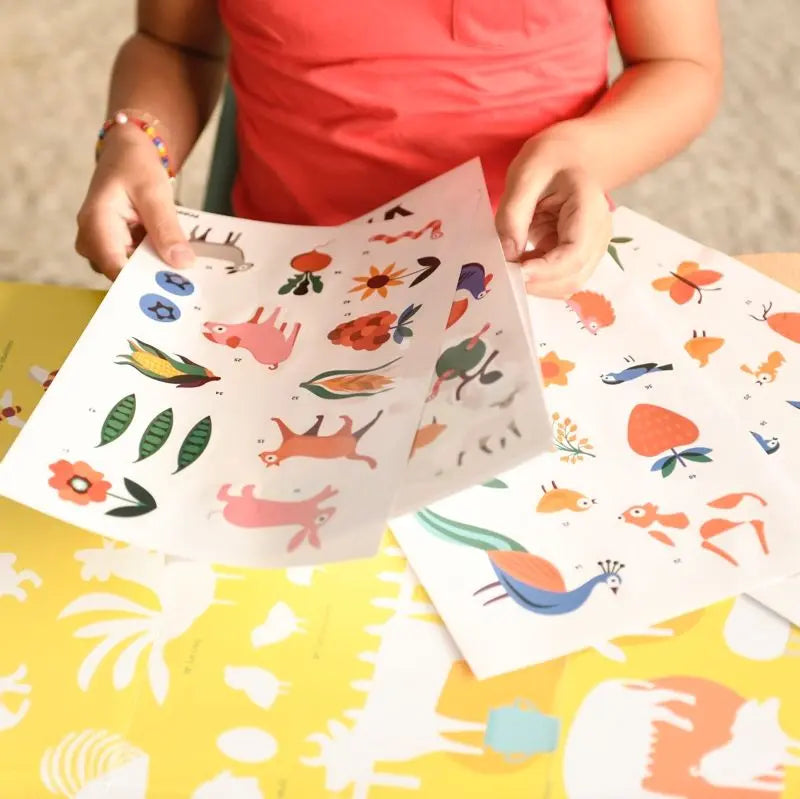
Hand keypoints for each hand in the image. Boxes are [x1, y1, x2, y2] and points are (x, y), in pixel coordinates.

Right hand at [75, 125, 193, 279]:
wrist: (126, 153)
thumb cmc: (135, 166)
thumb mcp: (155, 193)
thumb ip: (167, 229)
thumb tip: (182, 263)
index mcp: (95, 224)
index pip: (116, 269)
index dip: (143, 284)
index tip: (173, 291)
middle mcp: (91, 241)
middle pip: (124, 275)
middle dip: (155, 278)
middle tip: (188, 285)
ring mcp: (100, 248)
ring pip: (131, 273)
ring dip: (157, 271)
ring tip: (184, 271)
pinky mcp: (113, 250)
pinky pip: (135, 265)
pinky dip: (155, 263)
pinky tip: (174, 262)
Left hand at [495, 134, 611, 298]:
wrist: (573, 157)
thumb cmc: (552, 159)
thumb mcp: (526, 174)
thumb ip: (514, 213)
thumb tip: (507, 253)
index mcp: (589, 210)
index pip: (574, 254)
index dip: (545, 271)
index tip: (514, 270)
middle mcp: (598, 237)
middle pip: (572, 278)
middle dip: (536, 283)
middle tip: (503, 273)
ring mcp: (590, 250)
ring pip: (566, 285)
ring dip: (535, 284)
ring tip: (509, 266)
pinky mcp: (576, 257)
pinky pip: (557, 279)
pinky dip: (536, 279)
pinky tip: (518, 264)